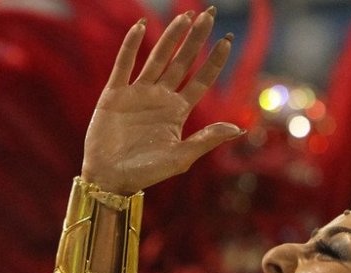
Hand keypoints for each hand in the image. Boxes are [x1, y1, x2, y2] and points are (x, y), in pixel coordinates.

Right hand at [81, 9, 242, 193]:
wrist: (111, 178)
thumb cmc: (147, 172)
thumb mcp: (182, 157)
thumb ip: (207, 140)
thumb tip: (239, 128)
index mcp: (178, 111)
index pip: (201, 80)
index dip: (213, 61)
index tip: (227, 41)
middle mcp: (160, 97)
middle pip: (183, 62)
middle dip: (196, 39)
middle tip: (210, 15)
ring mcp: (138, 93)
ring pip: (158, 57)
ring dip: (171, 37)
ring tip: (185, 16)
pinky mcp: (115, 94)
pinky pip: (124, 64)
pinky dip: (131, 46)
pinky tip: (141, 27)